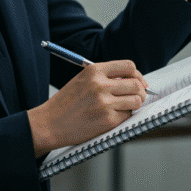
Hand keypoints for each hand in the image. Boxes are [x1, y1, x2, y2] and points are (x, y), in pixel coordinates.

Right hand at [27, 60, 148, 156]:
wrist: (49, 123)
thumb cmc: (65, 103)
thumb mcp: (82, 80)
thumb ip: (104, 77)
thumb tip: (130, 80)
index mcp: (94, 71)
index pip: (128, 67)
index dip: (138, 75)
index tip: (140, 82)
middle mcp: (100, 84)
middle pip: (136, 84)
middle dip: (140, 91)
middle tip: (138, 96)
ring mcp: (105, 103)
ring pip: (136, 100)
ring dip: (135, 104)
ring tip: (127, 107)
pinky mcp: (107, 120)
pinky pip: (127, 115)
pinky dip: (124, 116)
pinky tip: (114, 117)